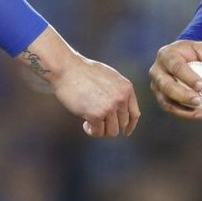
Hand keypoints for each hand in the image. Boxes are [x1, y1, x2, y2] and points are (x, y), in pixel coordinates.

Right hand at [16, 27, 139, 136]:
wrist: (66, 68)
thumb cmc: (83, 71)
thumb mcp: (109, 77)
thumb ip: (118, 92)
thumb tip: (121, 111)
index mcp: (126, 88)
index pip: (135, 114)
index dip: (130, 126)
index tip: (125, 132)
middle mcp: (121, 98)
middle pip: (122, 124)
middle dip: (110, 126)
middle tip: (98, 122)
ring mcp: (110, 107)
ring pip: (112, 131)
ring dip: (101, 130)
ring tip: (90, 123)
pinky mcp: (96, 115)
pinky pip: (98, 132)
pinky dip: (91, 131)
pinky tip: (85, 124)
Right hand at [149, 39, 201, 120]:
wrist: (183, 58)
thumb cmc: (193, 53)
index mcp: (166, 55)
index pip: (175, 67)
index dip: (187, 77)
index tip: (201, 86)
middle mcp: (156, 71)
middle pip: (166, 86)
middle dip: (182, 96)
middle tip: (198, 101)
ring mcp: (156, 86)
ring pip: (166, 101)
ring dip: (183, 111)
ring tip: (201, 114)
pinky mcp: (160, 97)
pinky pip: (172, 109)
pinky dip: (186, 114)